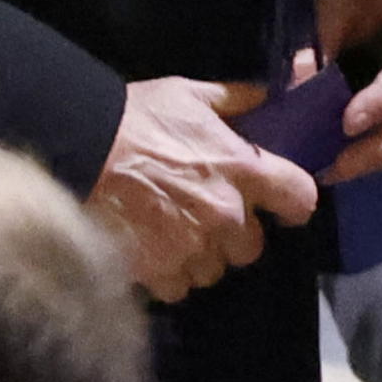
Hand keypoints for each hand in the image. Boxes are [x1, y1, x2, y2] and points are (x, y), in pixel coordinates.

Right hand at [88, 74, 318, 301]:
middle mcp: (226, 215)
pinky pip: (178, 287)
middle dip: (235, 235)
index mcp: (243, 170)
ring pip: (214, 270)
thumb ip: (234, 100)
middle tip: (208, 216)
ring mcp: (193, 247)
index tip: (281, 203)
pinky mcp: (159, 271)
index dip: (294, 202)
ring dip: (200, 257)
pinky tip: (152, 252)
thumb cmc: (137, 117)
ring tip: (174, 234)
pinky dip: (168, 275)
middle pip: (253, 247)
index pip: (301, 199)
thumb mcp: (190, 95)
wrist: (80, 150)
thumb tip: (264, 98)